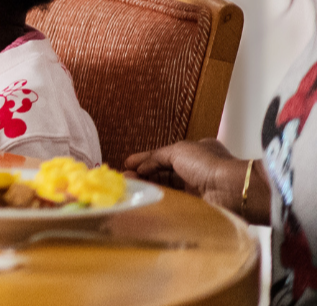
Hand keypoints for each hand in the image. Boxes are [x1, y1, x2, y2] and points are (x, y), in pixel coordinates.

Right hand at [124, 139, 264, 221]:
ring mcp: (196, 187)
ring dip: (148, 185)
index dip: (145, 158)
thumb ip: (156, 157)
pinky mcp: (196, 204)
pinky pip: (173, 199)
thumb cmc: (208, 164)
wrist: (231, 190)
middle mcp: (196, 168)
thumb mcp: (178, 150)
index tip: (128, 163)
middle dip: (143, 172)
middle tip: (125, 177)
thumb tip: (140, 167)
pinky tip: (144, 196)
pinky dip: (158, 196)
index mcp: (195, 151)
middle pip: (164, 171)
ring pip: (166, 185)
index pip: (165, 155)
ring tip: (129, 186)